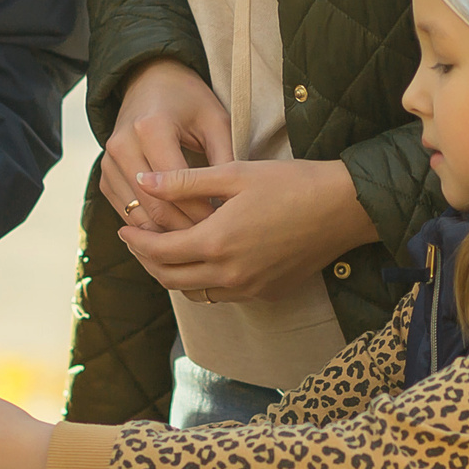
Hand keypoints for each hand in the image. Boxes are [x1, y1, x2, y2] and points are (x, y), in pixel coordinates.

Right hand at [100, 59, 231, 232]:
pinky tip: (176, 231)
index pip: (175, 187)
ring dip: (167, 234)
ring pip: (137, 217)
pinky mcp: (105, 176)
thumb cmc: (189, 100)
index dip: (201, 211)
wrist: (149, 82)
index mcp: (151, 128)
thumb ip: (224, 159)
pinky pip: (126, 213)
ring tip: (197, 240)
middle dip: (185, 230)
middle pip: (154, 207)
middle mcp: (122, 145)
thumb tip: (231, 205)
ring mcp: (108, 162)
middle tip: (212, 239)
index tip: (225, 224)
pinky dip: (150, 227)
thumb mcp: (215, 121)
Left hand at [118, 158, 373, 301]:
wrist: (345, 208)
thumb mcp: (235, 173)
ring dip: (172, 274)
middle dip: (146, 261)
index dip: (135, 242)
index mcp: (217, 241)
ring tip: (163, 251)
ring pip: (194, 292)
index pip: (159, 251)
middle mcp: (229, 273)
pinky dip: (202, 281)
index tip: (122, 228)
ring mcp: (249, 287)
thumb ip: (185, 182)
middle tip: (135, 241)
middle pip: (170, 278)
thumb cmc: (292, 182)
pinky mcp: (266, 293)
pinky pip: (221, 295)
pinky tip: (202, 260)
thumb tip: (142, 181)